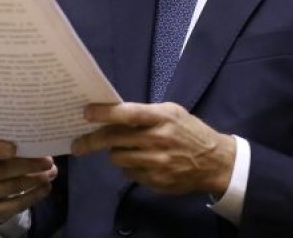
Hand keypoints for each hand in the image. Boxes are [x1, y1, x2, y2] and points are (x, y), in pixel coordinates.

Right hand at [0, 138, 56, 223]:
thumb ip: (8, 141)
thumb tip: (38, 140)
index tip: (14, 148)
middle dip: (26, 165)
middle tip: (47, 161)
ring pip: (8, 188)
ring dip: (33, 180)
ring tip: (51, 173)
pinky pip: (13, 206)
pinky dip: (33, 196)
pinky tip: (46, 188)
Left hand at [71, 102, 235, 195]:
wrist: (214, 161)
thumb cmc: (189, 132)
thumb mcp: (172, 113)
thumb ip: (146, 113)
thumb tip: (113, 114)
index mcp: (162, 117)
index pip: (128, 113)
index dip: (105, 113)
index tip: (86, 113)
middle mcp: (157, 139)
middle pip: (115, 139)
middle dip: (92, 141)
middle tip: (78, 144)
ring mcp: (156, 162)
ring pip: (117, 158)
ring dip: (116, 153)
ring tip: (124, 149)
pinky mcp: (155, 180)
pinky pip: (128, 173)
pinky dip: (129, 167)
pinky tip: (140, 162)